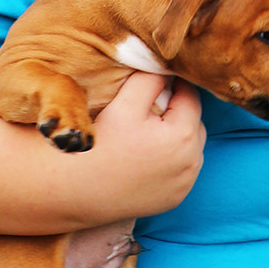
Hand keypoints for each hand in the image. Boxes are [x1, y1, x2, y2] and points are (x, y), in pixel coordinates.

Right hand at [89, 73, 205, 216]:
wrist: (75, 192)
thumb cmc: (99, 144)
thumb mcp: (125, 103)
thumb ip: (151, 79)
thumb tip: (169, 68)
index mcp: (184, 135)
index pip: (190, 95)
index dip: (173, 85)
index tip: (154, 82)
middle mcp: (192, 163)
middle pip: (194, 122)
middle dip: (177, 111)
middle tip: (147, 109)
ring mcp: (185, 185)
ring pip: (191, 147)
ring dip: (177, 136)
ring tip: (146, 133)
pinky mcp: (175, 199)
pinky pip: (182, 171)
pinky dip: (171, 160)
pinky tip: (146, 157)